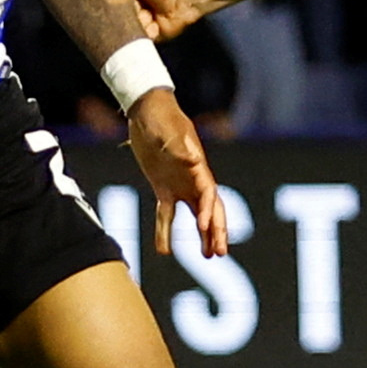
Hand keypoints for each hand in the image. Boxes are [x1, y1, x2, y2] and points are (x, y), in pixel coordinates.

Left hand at [124, 89, 225, 257]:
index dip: (209, 211)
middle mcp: (193, 179)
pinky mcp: (164, 188)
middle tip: (220, 252)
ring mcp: (180, 185)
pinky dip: (165, 232)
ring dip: (203, 235)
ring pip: (196, 215)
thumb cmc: (160, 118)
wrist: (146, 110)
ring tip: (209, 257)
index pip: (209, 193)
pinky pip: (166, 214)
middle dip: (217, 230)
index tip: (204, 226)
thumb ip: (180, 146)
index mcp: (197, 166)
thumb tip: (195, 161)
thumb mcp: (168, 130)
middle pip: (211, 209)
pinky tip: (164, 251)